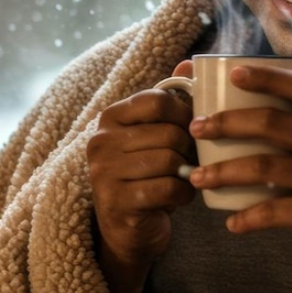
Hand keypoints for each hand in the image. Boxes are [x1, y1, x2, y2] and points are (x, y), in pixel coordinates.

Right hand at [87, 60, 196, 272]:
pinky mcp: (117, 202)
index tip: (191, 130)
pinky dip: (183, 194)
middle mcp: (100, 142)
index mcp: (110, 117)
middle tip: (191, 161)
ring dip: (188, 173)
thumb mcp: (155, 134)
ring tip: (185, 178)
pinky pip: (168, 188)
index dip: (186, 114)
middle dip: (190, 150)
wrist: (129, 230)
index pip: (158, 100)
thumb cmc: (147, 175)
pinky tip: (179, 197)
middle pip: (169, 133)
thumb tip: (190, 62)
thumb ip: (170, 99)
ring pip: (170, 161)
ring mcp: (104, 173)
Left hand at [187, 65, 291, 274]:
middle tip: (198, 128)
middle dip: (228, 123)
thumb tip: (262, 116)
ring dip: (224, 171)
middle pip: (274, 123)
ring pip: (265, 166)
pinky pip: (276, 212)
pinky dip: (249, 218)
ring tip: (197, 177)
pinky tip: (232, 222)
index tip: (234, 73)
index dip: (269, 77)